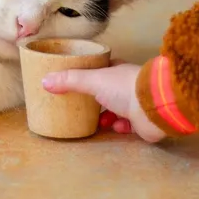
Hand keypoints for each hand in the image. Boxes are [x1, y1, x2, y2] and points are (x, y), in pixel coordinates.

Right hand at [42, 61, 165, 142]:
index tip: (79, 82)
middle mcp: (128, 85)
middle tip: (83, 107)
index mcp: (117, 71)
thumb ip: (69, 81)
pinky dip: (121, 127)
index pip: (102, 70)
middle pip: (109, 91)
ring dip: (108, 116)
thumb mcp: (92, 81)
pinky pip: (129, 125)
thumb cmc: (124, 88)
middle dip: (97, 100)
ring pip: (119, 110)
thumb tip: (45, 81)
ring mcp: (137, 103)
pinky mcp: (143, 121)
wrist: (154, 107)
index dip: (91, 75)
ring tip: (98, 122)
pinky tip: (117, 128)